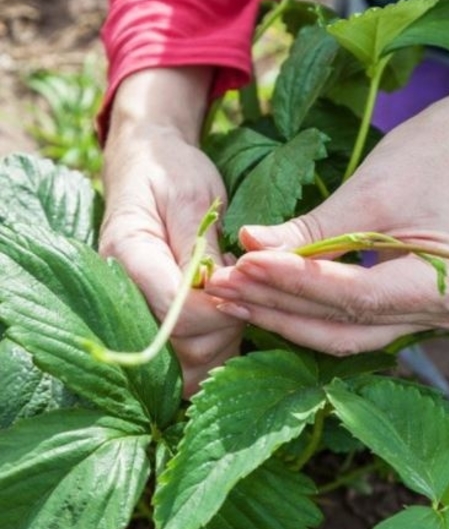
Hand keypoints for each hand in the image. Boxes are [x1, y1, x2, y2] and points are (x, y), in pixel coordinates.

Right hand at [100, 68, 242, 394]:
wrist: (148, 166)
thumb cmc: (173, 174)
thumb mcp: (193, 196)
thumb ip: (200, 245)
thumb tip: (216, 287)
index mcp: (127, 256)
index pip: (177, 312)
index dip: (219, 309)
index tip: (244, 286)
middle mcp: (122, 293)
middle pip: (183, 347)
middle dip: (226, 327)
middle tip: (246, 292)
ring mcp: (135, 311)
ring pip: (186, 362)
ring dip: (224, 342)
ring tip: (238, 300)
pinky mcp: (153, 322)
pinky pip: (184, 360)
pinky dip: (214, 349)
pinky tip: (230, 319)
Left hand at [203, 59, 448, 354]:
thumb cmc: (433, 156)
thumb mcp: (369, 190)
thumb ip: (311, 231)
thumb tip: (246, 247)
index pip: (356, 296)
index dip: (295, 284)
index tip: (242, 264)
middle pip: (348, 327)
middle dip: (280, 307)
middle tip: (220, 285)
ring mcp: (437, 319)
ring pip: (347, 332)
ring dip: (287, 314)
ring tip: (231, 291)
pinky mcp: (418, 312)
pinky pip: (356, 321)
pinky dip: (311, 308)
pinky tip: (265, 294)